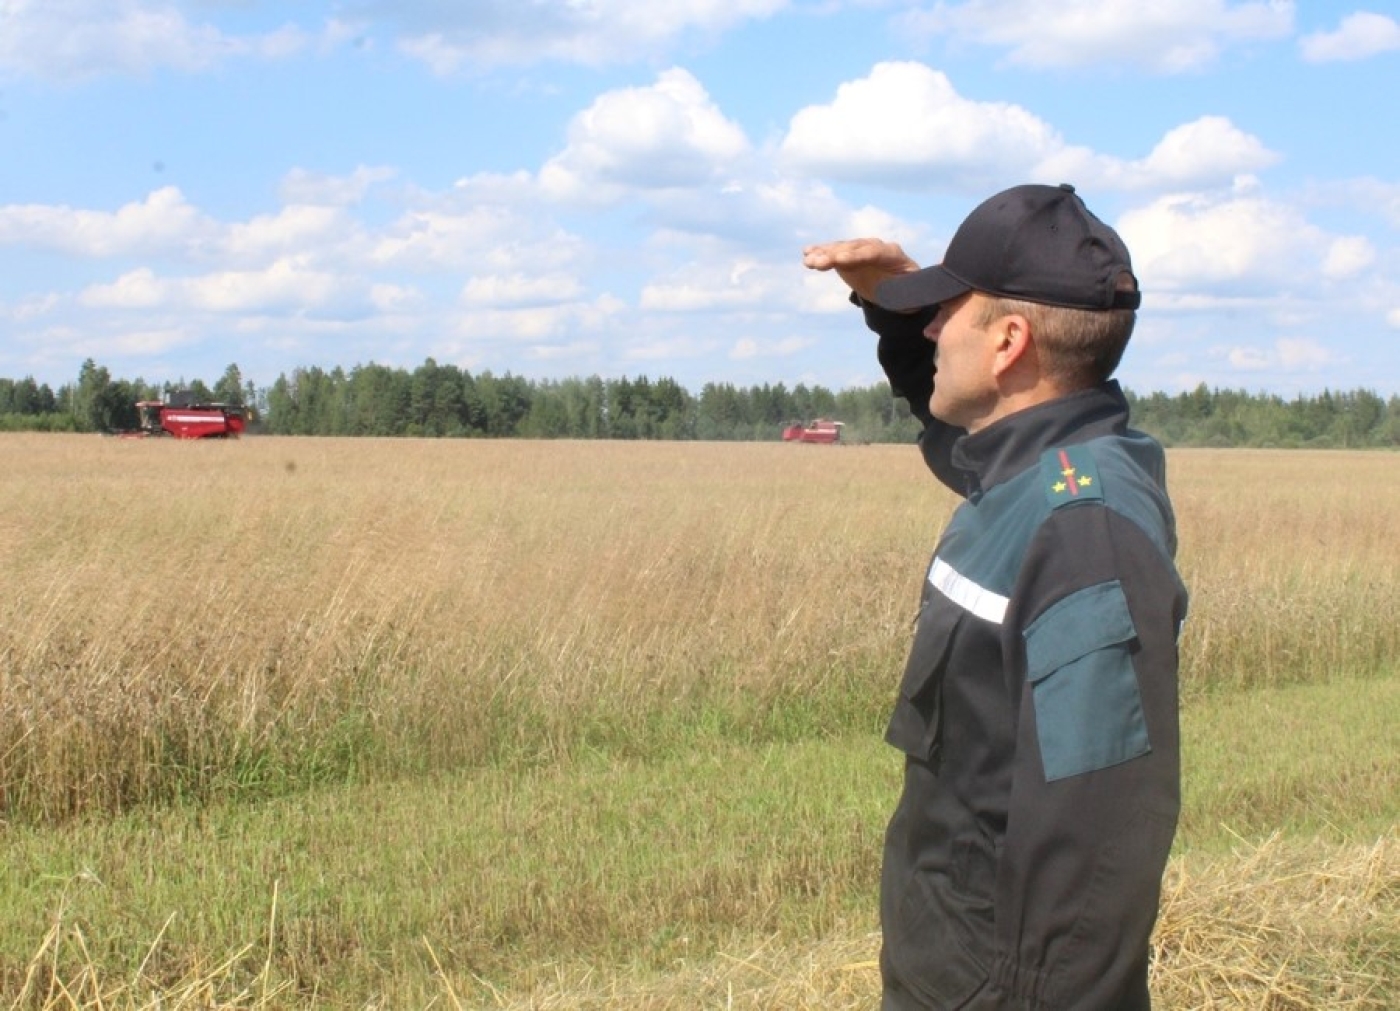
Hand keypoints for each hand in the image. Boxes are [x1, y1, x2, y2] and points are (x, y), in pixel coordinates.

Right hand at [802, 238, 921, 305]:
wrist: (898, 288)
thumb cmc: (907, 292)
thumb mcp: (912, 294)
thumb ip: (908, 291)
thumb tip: (908, 294)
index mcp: (892, 255)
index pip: (874, 252)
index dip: (857, 256)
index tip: (841, 260)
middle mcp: (875, 248)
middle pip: (854, 249)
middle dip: (836, 255)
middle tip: (818, 262)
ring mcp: (860, 250)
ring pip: (841, 249)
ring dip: (824, 254)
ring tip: (808, 262)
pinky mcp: (848, 257)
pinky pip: (833, 253)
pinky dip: (821, 253)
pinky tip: (807, 254)